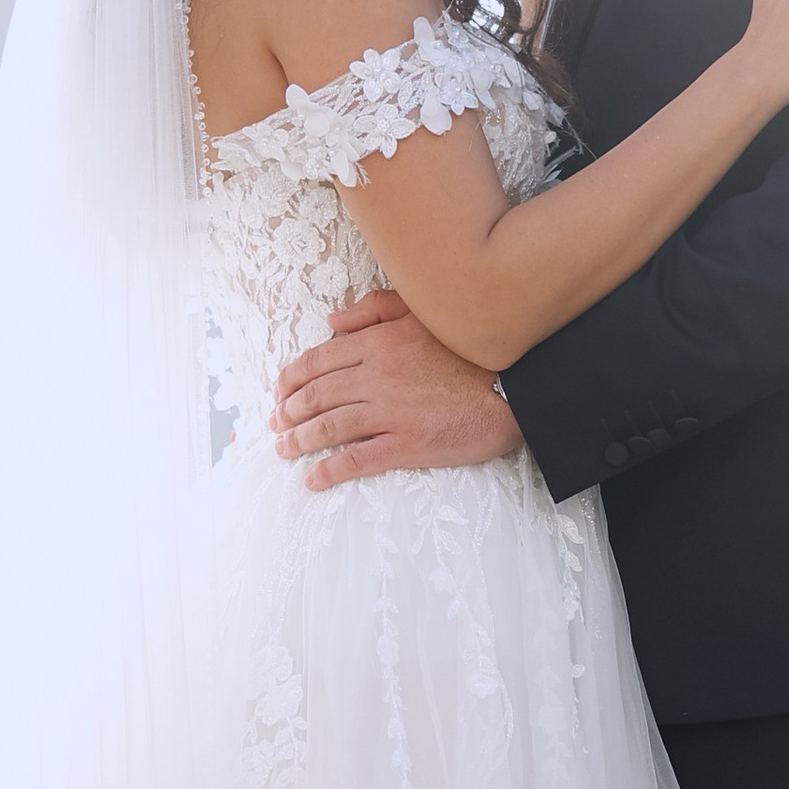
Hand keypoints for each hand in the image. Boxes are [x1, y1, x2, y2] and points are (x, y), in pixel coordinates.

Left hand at [273, 289, 523, 488]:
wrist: (513, 385)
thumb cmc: (469, 348)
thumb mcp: (422, 313)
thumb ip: (375, 310)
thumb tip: (331, 321)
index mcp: (378, 343)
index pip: (319, 360)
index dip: (291, 378)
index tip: (279, 391)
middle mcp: (377, 376)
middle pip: (318, 394)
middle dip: (289, 411)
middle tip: (275, 423)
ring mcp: (391, 412)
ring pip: (330, 427)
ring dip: (300, 440)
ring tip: (284, 449)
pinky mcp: (407, 444)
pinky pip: (358, 459)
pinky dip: (330, 470)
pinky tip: (314, 478)